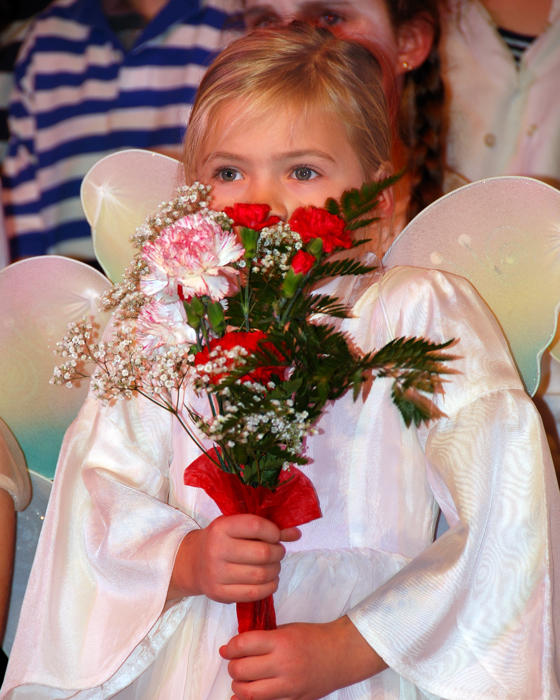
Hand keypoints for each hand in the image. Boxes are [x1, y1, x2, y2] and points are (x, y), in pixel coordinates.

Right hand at [168, 514, 300, 602]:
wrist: (193, 562)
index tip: (276, 535)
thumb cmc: (223, 540)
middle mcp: (216, 549)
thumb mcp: (239, 527)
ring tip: (273, 566)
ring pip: (260, 575)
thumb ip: (268, 529)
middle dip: (278, 553)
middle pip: (262, 553)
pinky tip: (269, 580)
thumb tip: (297, 534)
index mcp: (221, 527)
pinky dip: (269, 587)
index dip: (274, 531)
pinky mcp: (219, 594)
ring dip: (275, 570)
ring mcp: (216, 574)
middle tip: (277, 552)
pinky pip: (254, 594)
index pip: (256, 526)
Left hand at [220, 616, 386, 699]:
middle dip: (232, 668)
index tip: (228, 649)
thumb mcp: (287, 629)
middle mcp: (283, 664)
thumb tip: (235, 648)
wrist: (340, 654)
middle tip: (234, 664)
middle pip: (242, 671)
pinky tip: (245, 697)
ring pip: (249, 694)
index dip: (230, 647)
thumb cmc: (312, 638)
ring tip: (240, 680)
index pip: (243, 645)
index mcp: (281, 641)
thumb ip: (263, 638)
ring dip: (238, 687)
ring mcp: (289, 686)